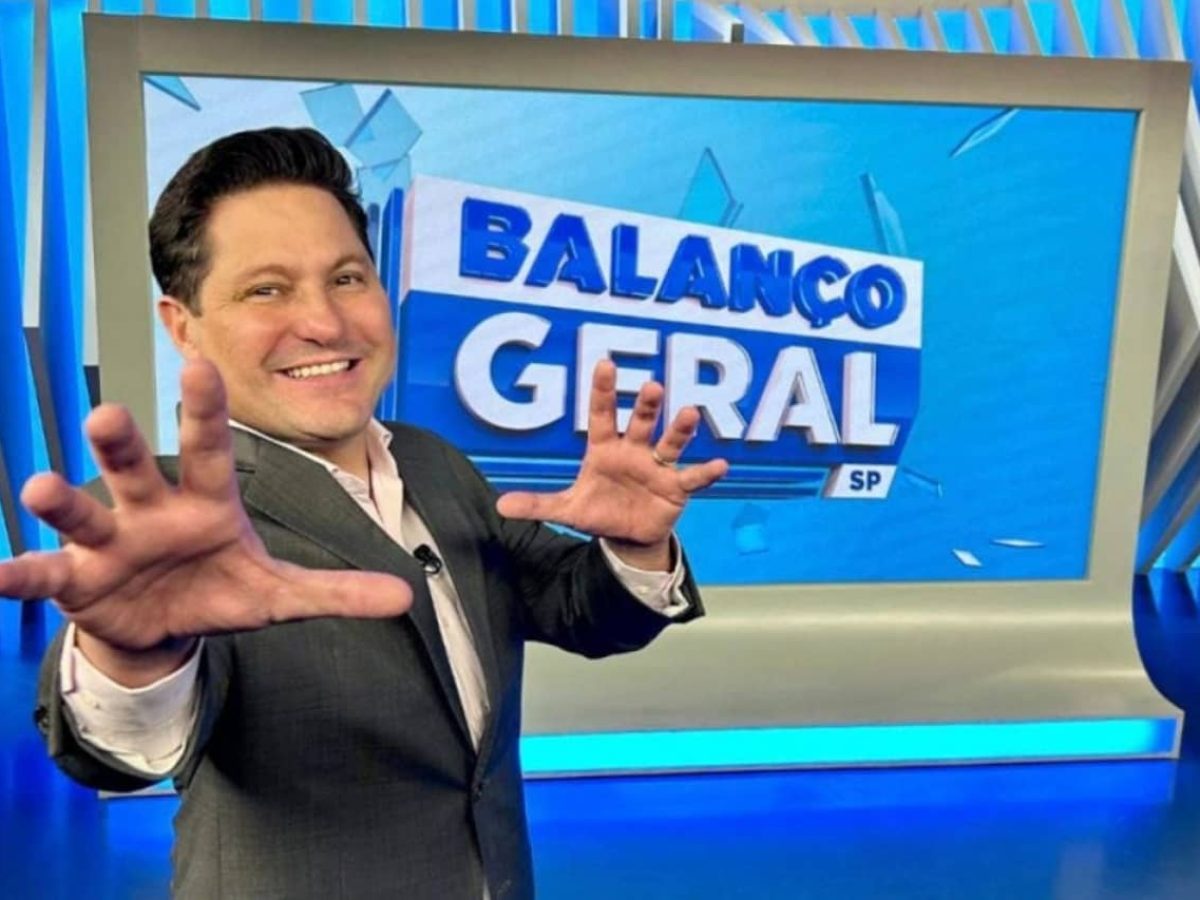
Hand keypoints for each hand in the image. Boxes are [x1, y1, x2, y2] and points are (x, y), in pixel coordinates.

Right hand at [0, 359, 411, 682]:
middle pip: (138, 467)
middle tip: (108, 414)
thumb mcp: (281, 593)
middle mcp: (153, 509)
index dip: (205, 408)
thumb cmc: (221, 588)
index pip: (211, 447)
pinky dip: (18, 574)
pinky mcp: (78, 580)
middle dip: (123, 443)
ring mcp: (111, 541)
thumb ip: (337, 591)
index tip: (198, 362)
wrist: (166, 624)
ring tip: (37, 488)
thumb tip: (407, 597)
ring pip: (84, 510)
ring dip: (61, 500)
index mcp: (207, 501)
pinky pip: (45, 574)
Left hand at [495, 361, 727, 556]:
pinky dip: (707, 472)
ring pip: (670, 442)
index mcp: (605, 449)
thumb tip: (500, 507)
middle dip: (646, 404)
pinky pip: (693, 478)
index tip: (605, 363)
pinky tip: (721, 464)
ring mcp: (658, 467)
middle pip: (641, 421)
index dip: (603, 390)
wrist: (629, 535)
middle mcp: (634, 450)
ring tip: (689, 413)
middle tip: (651, 386)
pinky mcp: (676, 488)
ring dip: (680, 429)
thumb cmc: (600, 511)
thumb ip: (538, 505)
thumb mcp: (568, 510)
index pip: (602, 414)